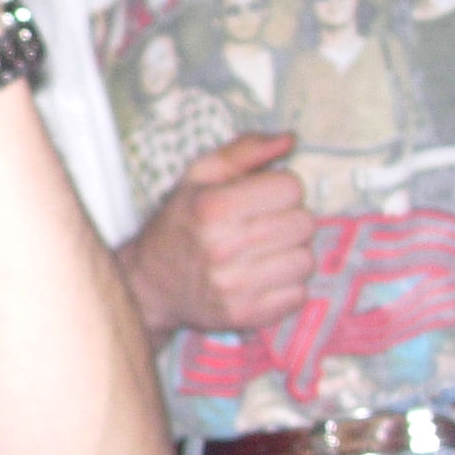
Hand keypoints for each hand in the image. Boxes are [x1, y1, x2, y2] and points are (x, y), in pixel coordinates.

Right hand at [116, 132, 314, 334]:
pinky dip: (286, 286)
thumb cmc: (179, 224)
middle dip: (288, 220)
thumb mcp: (199, 177)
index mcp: (212, 207)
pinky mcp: (245, 315)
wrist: (149, 284)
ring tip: (263, 253)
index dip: (280, 187)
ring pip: (306, 260)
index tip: (261, 197)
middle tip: (263, 225)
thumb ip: (245, 151)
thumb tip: (290, 140)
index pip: (291, 187)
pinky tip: (261, 277)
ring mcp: (234, 286)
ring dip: (290, 254)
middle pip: (305, 223)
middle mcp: (222, 247)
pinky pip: (298, 294)